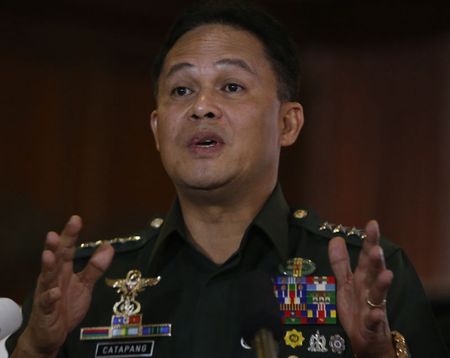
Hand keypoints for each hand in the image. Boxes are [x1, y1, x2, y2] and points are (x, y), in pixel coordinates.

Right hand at [13, 216, 113, 357]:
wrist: (52, 333)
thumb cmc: (66, 305)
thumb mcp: (85, 284)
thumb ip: (95, 267)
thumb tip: (108, 246)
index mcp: (63, 270)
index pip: (67, 249)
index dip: (70, 235)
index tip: (76, 219)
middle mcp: (53, 278)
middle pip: (54, 259)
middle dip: (54, 246)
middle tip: (54, 234)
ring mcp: (47, 293)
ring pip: (46, 278)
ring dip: (48, 266)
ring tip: (49, 254)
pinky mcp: (45, 311)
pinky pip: (47, 303)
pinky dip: (50, 297)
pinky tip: (54, 292)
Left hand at [328, 220, 394, 357]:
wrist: (366, 338)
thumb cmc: (357, 307)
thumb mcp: (346, 282)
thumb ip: (341, 262)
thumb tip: (336, 238)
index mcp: (363, 278)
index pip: (367, 256)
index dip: (370, 241)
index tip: (372, 224)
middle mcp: (370, 289)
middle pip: (374, 273)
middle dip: (377, 261)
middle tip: (377, 248)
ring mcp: (372, 307)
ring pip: (378, 294)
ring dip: (382, 285)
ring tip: (387, 274)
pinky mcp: (371, 325)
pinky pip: (374, 321)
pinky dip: (375, 317)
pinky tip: (376, 314)